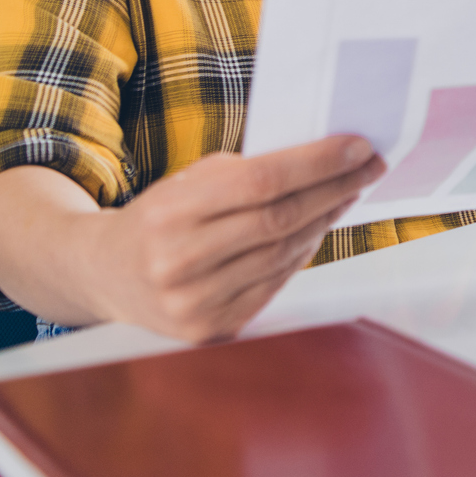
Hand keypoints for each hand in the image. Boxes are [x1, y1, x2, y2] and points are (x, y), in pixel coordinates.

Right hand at [93, 136, 383, 341]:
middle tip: (370, 165)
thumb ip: (246, 172)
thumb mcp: (187, 183)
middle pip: (280, 220)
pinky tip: (320, 227)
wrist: (105, 276)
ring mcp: (195, 304)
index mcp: (169, 214)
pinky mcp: (212, 330)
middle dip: (335, 189)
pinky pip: (275, 284)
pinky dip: (303, 253)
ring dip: (326, 219)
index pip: (261, 182)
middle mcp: (179, 263)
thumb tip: (324, 159)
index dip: (317, 163)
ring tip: (349, 191)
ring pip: (284, 254)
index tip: (358, 146)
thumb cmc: (158, 217)